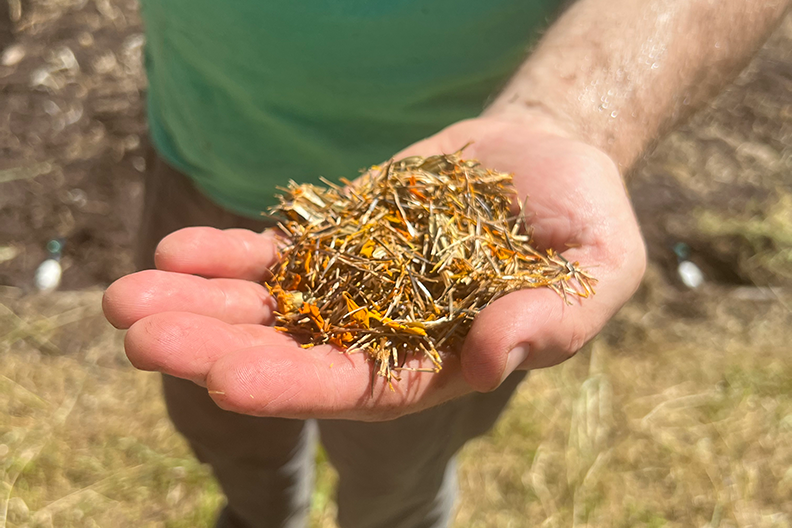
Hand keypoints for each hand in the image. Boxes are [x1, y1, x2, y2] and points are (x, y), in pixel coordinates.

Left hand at [103, 115, 645, 420]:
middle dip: (217, 347)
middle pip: (293, 351)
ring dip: (197, 304)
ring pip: (267, 305)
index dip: (297, 386)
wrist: (547, 155)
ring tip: (123, 301)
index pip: (363, 388)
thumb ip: (558, 318)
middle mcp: (387, 331)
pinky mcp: (336, 237)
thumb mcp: (598, 266)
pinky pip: (273, 251)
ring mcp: (355, 284)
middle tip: (141, 337)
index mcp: (443, 361)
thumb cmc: (584, 217)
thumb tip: (495, 355)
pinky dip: (223, 254)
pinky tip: (171, 254)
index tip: (227, 381)